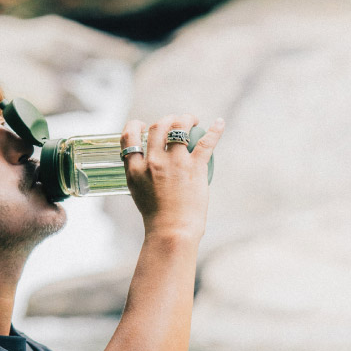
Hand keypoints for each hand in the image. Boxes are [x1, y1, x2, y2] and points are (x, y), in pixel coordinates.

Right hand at [121, 114, 224, 242]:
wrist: (172, 231)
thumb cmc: (157, 217)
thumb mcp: (138, 192)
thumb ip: (140, 174)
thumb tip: (147, 161)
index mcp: (136, 169)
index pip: (130, 137)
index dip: (135, 125)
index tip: (143, 124)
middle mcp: (154, 161)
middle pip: (158, 126)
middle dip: (167, 119)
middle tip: (175, 122)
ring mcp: (175, 163)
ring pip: (179, 127)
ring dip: (186, 119)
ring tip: (193, 121)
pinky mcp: (195, 167)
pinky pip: (207, 142)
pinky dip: (215, 130)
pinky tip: (220, 122)